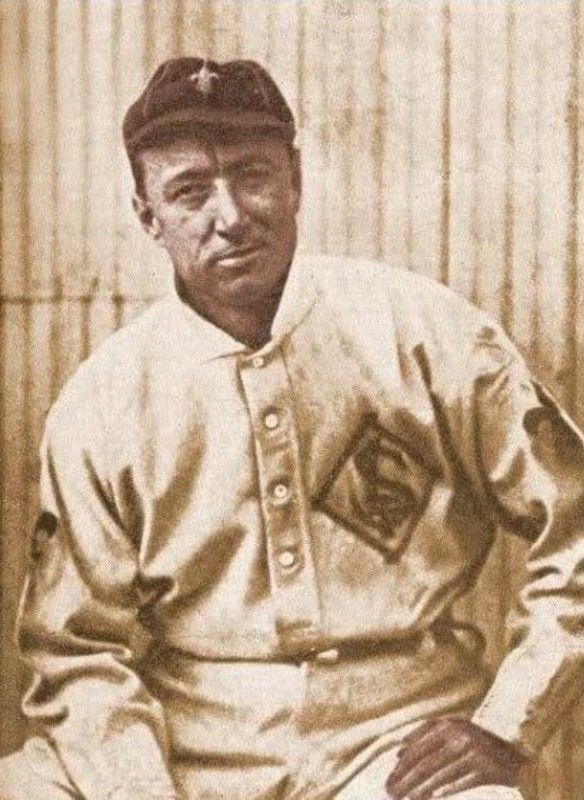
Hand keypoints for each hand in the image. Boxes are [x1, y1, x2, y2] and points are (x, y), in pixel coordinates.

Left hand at [385, 717, 527, 798]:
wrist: (519, 750)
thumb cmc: (479, 744)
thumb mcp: (454, 732)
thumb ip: (427, 737)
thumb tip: (398, 752)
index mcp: (449, 724)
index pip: (418, 744)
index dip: (403, 763)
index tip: (390, 776)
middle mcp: (459, 733)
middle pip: (426, 761)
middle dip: (406, 779)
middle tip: (390, 792)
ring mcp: (473, 749)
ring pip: (439, 773)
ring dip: (420, 789)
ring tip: (406, 799)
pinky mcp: (486, 767)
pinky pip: (460, 781)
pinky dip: (445, 790)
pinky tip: (432, 797)